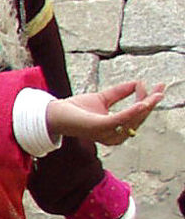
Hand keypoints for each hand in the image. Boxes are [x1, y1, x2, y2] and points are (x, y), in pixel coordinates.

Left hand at [45, 80, 164, 145]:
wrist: (54, 113)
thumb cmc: (76, 109)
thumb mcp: (102, 98)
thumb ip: (119, 93)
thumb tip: (137, 83)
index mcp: (115, 130)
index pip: (137, 116)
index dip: (149, 102)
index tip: (156, 87)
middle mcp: (113, 135)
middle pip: (139, 119)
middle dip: (152, 103)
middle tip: (162, 88)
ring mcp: (106, 133)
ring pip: (133, 119)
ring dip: (146, 106)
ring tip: (155, 95)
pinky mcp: (99, 127)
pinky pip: (120, 119)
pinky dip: (132, 112)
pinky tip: (142, 103)